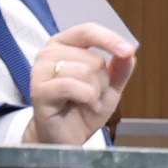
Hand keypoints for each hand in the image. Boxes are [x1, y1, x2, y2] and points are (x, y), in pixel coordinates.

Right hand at [25, 25, 137, 145]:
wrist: (66, 137)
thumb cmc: (84, 107)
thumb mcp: (110, 86)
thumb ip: (120, 67)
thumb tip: (129, 51)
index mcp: (65, 44)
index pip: (88, 30)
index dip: (109, 39)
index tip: (127, 51)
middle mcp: (49, 53)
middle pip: (92, 58)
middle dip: (103, 81)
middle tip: (92, 95)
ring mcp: (40, 71)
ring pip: (84, 71)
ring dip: (94, 92)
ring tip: (86, 101)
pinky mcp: (38, 90)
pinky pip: (71, 85)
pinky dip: (86, 98)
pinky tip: (83, 105)